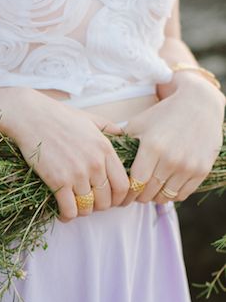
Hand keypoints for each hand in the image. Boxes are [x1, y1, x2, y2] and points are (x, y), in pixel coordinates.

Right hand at [1, 88, 130, 222]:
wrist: (30, 117)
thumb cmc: (58, 116)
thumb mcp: (90, 118)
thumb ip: (109, 128)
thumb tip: (122, 134)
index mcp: (105, 149)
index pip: (123, 185)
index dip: (119, 198)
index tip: (110, 200)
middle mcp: (95, 164)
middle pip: (106, 200)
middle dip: (99, 207)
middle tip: (89, 204)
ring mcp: (77, 174)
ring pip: (87, 207)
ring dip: (81, 212)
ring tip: (75, 208)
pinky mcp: (58, 181)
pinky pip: (69, 210)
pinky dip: (67, 216)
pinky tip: (62, 213)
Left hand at [120, 74, 224, 206]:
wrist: (199, 104)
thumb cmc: (162, 114)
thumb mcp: (138, 124)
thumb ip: (120, 144)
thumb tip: (100, 163)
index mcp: (152, 147)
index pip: (133, 184)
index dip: (125, 193)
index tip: (122, 193)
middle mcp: (171, 159)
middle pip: (147, 194)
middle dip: (137, 196)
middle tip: (133, 193)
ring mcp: (188, 166)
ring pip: (164, 197)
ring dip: (154, 197)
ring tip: (149, 190)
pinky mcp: (201, 170)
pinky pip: (181, 195)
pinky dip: (171, 194)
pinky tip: (165, 186)